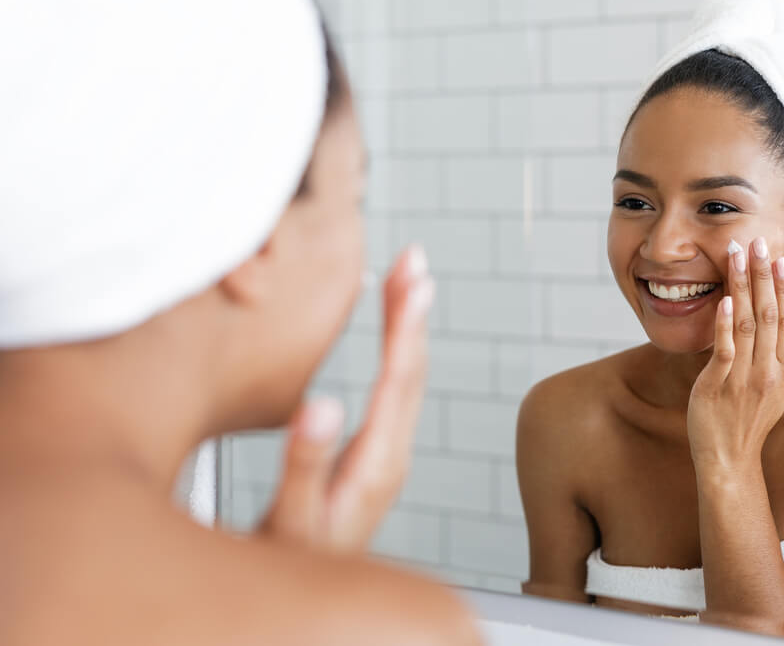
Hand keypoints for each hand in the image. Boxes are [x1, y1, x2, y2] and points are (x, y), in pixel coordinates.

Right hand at [259, 245, 434, 552]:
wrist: (307, 601)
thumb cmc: (294, 566)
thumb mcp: (292, 523)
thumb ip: (307, 465)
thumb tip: (323, 403)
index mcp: (376, 462)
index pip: (398, 379)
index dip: (405, 323)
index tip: (413, 276)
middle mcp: (390, 454)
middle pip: (410, 370)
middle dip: (411, 310)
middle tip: (414, 260)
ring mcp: (385, 455)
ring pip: (405, 379)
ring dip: (407, 327)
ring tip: (406, 282)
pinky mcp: (373, 457)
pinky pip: (392, 392)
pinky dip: (393, 352)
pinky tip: (389, 335)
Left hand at [687, 237, 783, 472]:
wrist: (729, 461)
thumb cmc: (747, 421)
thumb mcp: (775, 386)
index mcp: (782, 367)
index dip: (782, 286)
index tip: (778, 257)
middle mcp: (769, 370)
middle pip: (769, 314)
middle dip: (762, 276)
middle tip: (757, 242)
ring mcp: (744, 378)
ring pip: (747, 324)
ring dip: (743, 287)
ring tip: (737, 256)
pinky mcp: (718, 386)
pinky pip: (725, 351)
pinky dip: (725, 324)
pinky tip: (725, 300)